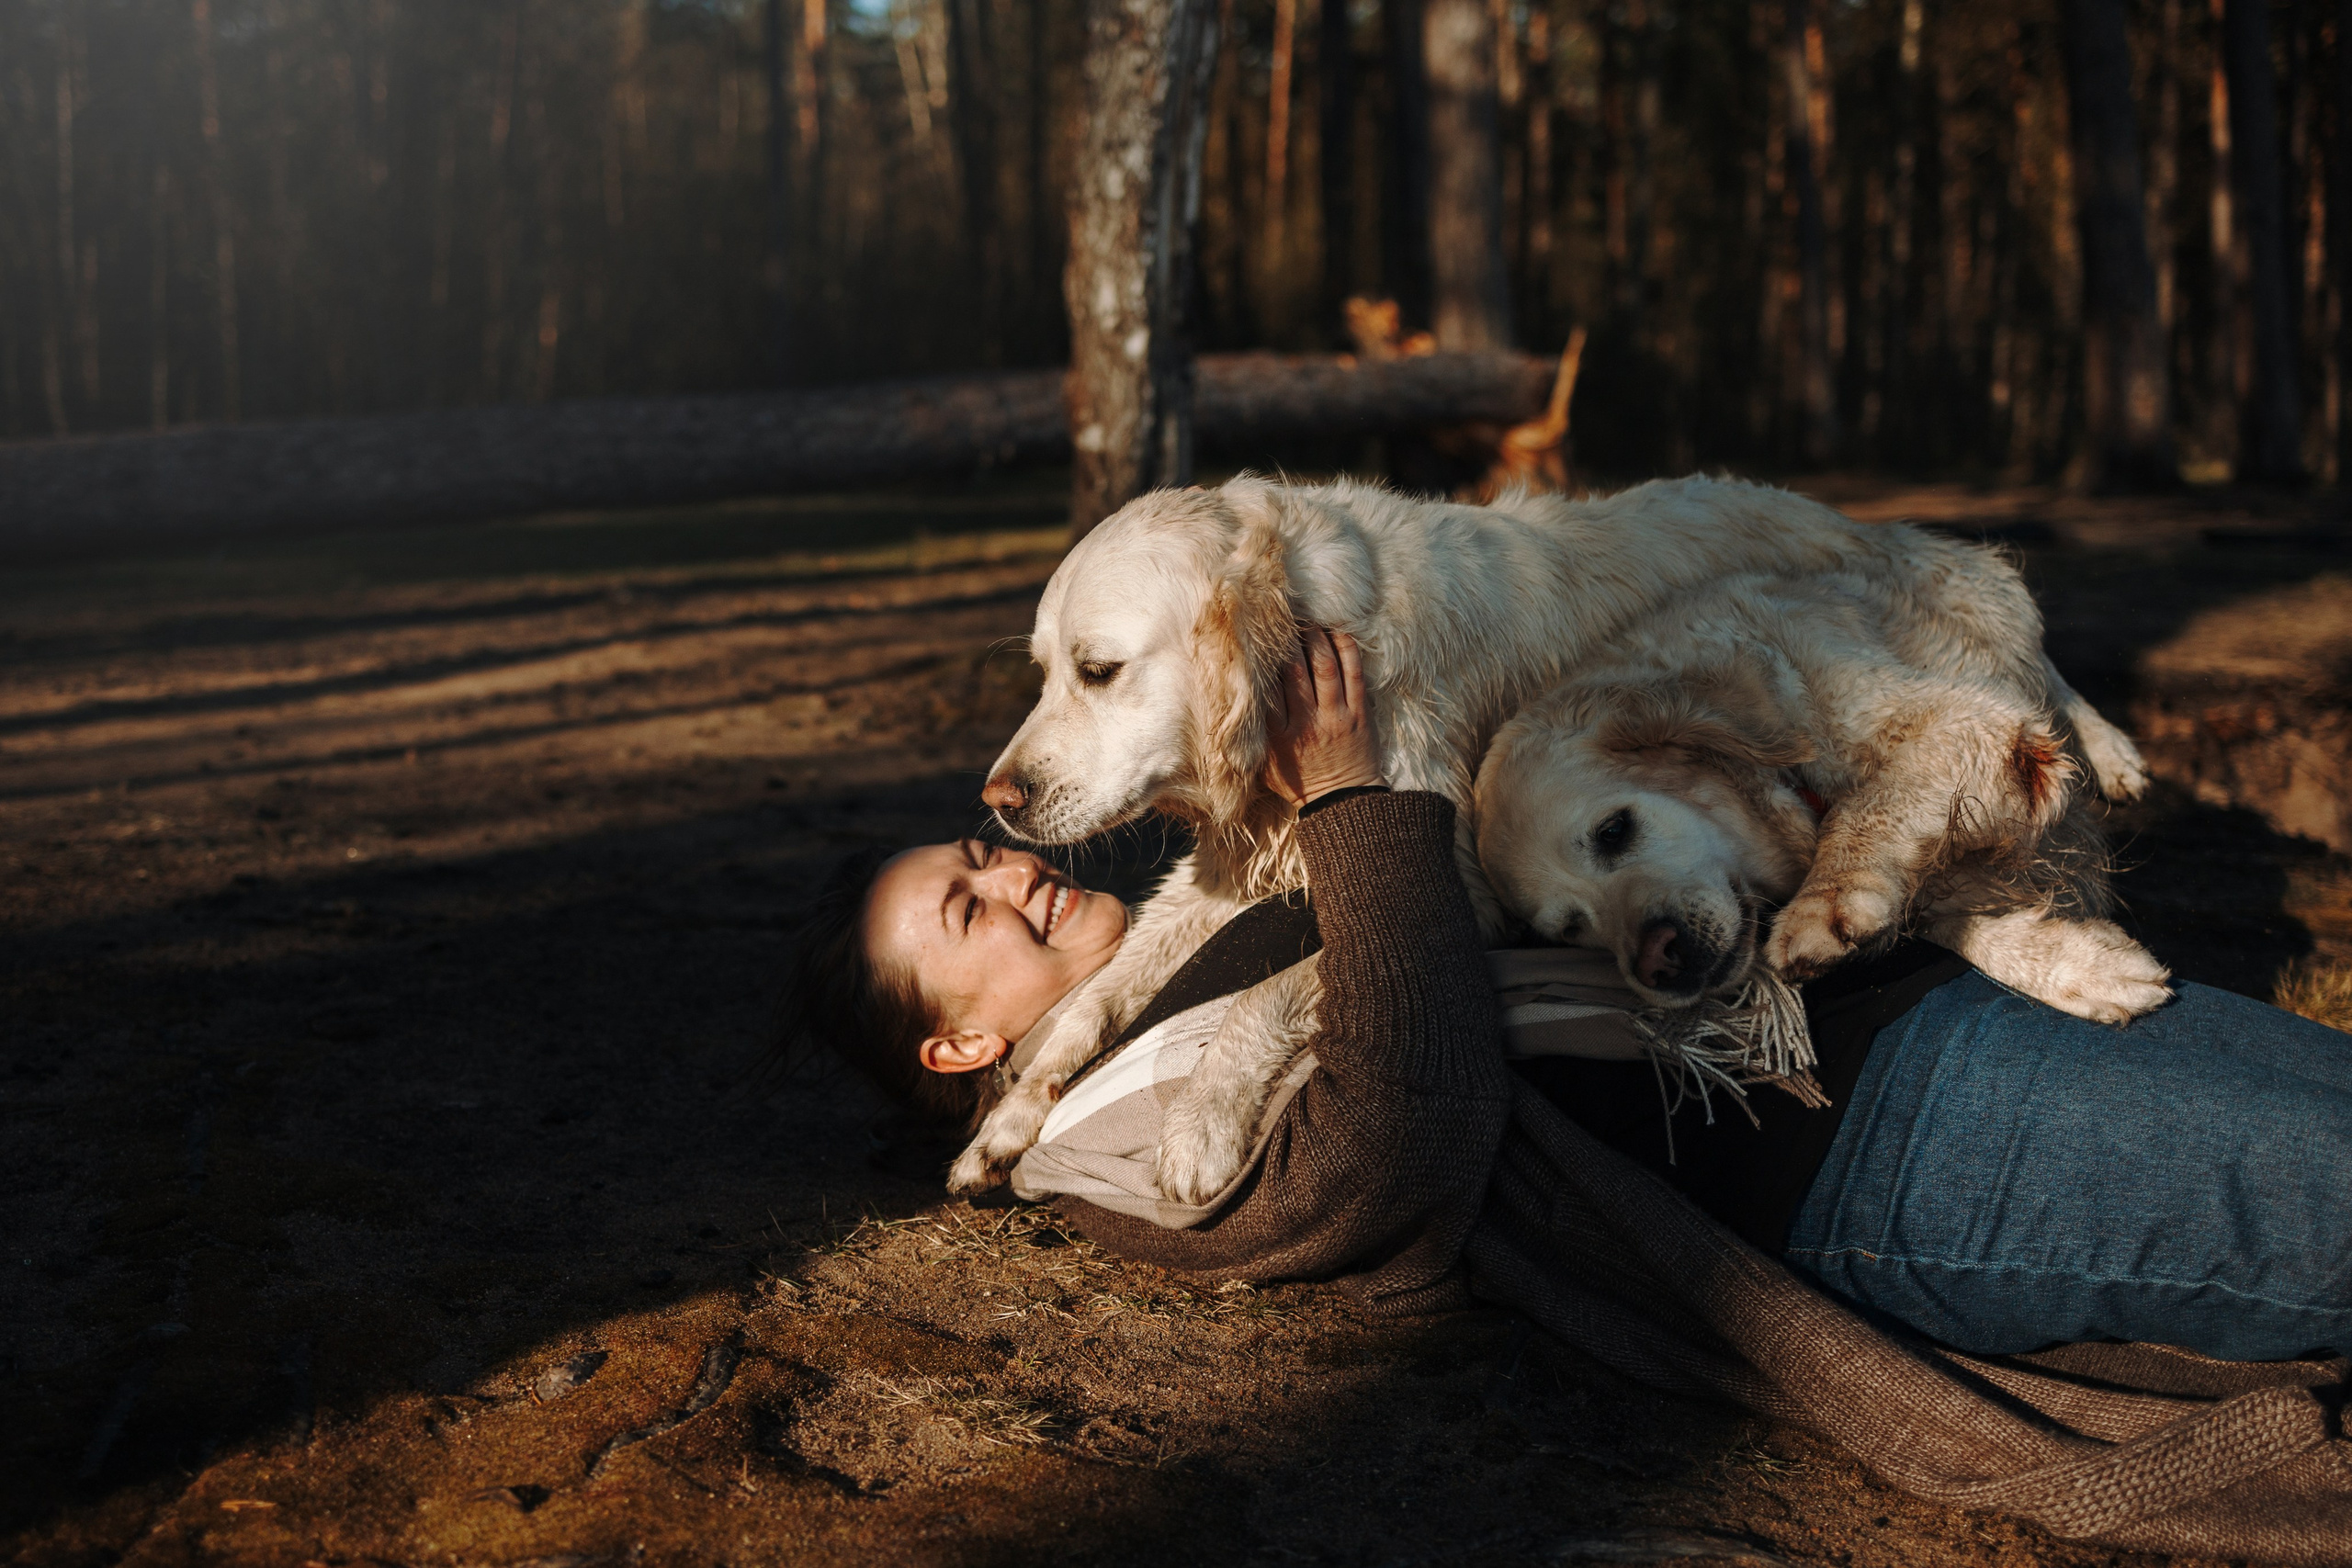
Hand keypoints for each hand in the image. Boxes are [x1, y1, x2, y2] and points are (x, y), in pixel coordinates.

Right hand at [1264, 627, 1383, 808]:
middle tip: (1281, 621)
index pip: (1265, 690)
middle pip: (1293, 671)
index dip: (1260, 661)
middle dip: (1286, 641)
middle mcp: (1305, 725)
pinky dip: (1346, 648)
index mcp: (1277, 739)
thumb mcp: (1263, 767)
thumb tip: (1229, 706)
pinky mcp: (1359, 713)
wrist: (1343, 802)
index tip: (1254, 641)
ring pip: (1324, 665)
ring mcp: (1335, 717)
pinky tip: (1337, 632)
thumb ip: (1249, 738)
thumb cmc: (1298, 782)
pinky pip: (1354, 672)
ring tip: (1308, 621)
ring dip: (1315, 637)